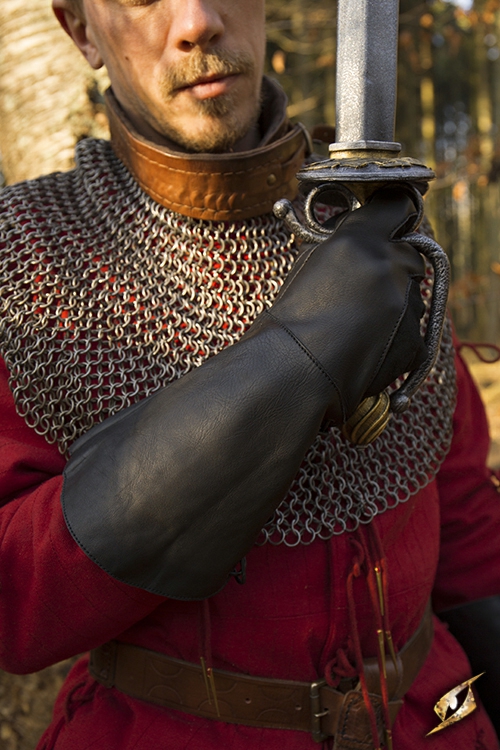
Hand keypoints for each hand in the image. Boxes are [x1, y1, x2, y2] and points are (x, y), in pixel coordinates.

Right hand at [267, 185, 426, 420]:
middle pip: (408, 254)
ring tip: (358, 326)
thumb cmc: (289, 322)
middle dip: (391, 266)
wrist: (293, 373)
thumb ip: (340, 245)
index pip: (394, 207)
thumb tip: (352, 239)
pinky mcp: (415, 342)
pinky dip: (395, 338)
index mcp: (359, 241)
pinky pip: (412, 331)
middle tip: (364, 288)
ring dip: (393, 303)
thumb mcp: (307, 264)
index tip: (390, 220)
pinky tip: (365, 347)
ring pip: (411, 295)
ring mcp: (407, 305)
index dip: (392, 213)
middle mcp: (389, 266)